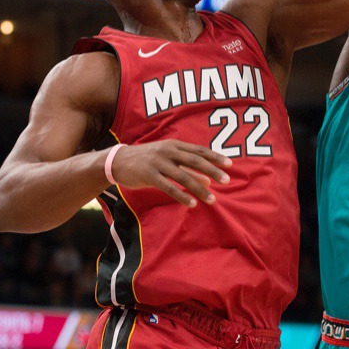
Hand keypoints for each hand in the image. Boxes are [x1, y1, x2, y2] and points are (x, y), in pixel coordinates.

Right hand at [108, 142, 232, 207]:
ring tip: (212, 199)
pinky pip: (168, 187)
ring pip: (183, 176)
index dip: (215, 157)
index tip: (230, 164)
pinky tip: (192, 204)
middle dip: (212, 171)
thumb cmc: (147, 160)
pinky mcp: (149, 175)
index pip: (199, 150)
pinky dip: (181, 196)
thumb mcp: (168, 160)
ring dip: (199, 188)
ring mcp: (158, 162)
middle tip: (227, 180)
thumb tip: (209, 180)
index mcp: (174, 145)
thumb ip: (188, 168)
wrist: (118, 161)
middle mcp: (168, 151)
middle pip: (195, 161)